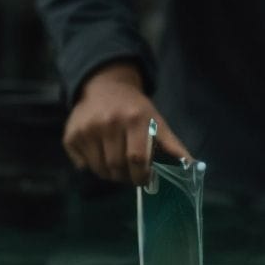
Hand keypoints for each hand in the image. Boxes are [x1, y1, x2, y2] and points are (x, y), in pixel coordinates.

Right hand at [62, 62, 191, 185]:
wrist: (105, 86)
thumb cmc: (136, 109)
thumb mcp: (157, 122)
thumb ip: (173, 146)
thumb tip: (193, 168)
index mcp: (134, 119)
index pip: (137, 159)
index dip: (142, 176)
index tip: (144, 179)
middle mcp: (109, 122)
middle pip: (117, 167)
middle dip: (126, 177)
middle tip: (130, 173)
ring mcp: (87, 128)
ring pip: (99, 169)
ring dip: (109, 174)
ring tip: (116, 164)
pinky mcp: (71, 134)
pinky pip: (81, 164)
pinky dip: (91, 166)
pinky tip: (99, 153)